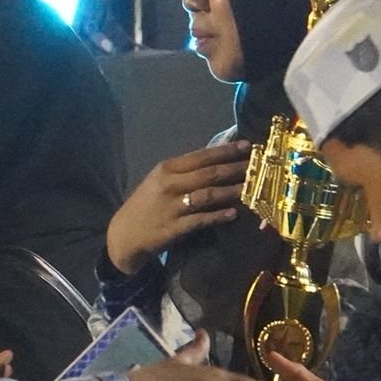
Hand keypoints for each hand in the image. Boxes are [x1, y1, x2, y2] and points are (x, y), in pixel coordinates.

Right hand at [106, 141, 250, 274]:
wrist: (124, 235)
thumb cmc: (146, 205)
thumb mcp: (159, 181)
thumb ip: (185, 172)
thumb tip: (217, 161)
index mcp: (167, 169)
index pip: (201, 156)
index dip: (226, 151)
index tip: (248, 146)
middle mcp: (169, 184)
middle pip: (208, 173)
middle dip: (235, 169)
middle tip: (256, 167)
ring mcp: (172, 206)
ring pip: (207, 195)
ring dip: (231, 191)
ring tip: (250, 189)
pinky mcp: (174, 228)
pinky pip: (201, 219)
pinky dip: (218, 216)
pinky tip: (233, 214)